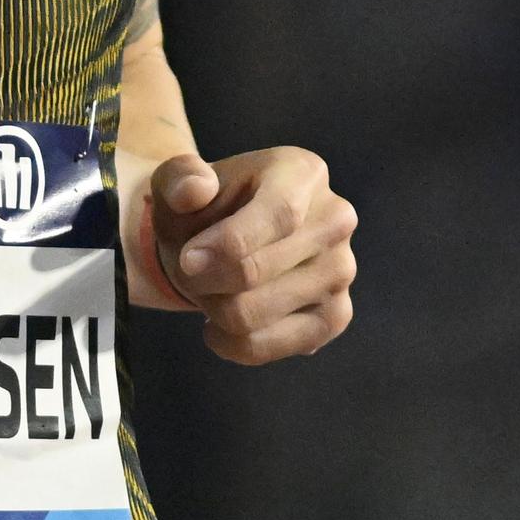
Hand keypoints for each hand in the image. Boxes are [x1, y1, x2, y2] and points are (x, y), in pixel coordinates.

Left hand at [146, 147, 356, 365]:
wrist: (218, 243)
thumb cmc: (202, 207)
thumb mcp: (178, 182)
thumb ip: (179, 178)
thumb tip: (195, 189)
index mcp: (302, 173)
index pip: (280, 214)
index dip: (228, 244)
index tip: (188, 259)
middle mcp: (335, 220)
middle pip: (256, 271)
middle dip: (202, 278)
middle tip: (188, 269)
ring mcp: (341, 272)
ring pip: (254, 315)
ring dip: (211, 309)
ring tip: (210, 288)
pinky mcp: (334, 317)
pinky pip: (270, 347)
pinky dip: (230, 343)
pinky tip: (220, 325)